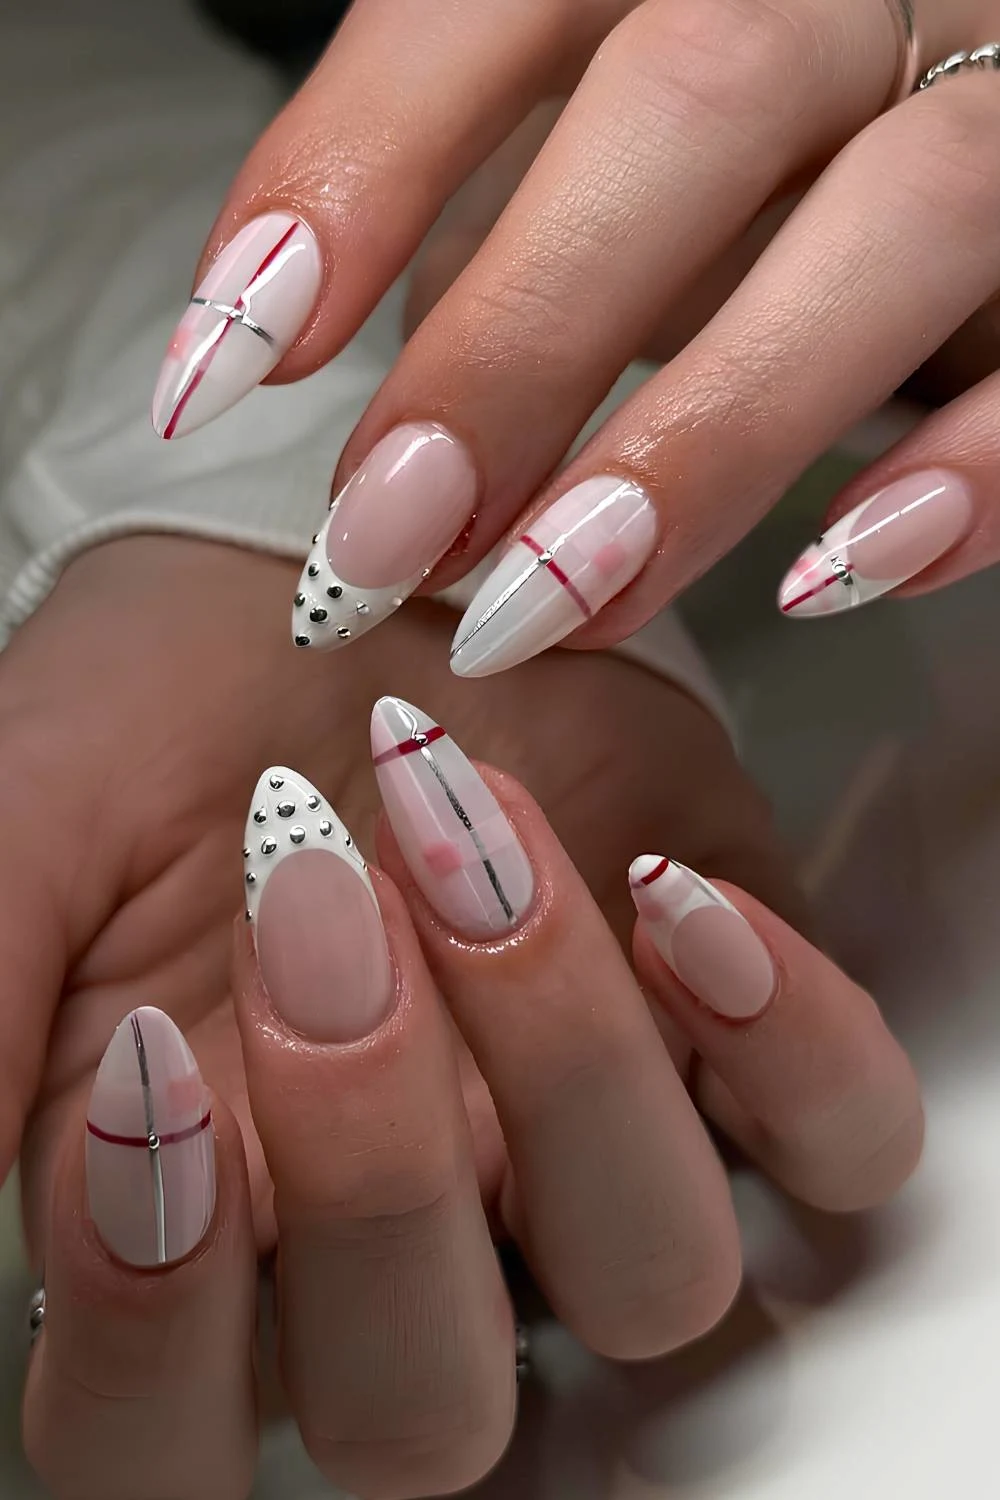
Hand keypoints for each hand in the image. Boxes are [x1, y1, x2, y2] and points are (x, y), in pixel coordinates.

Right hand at [9, 538, 919, 1498]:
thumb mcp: (25, 823)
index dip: (150, 1323)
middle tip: (320, 906)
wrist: (324, 566)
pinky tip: (678, 898)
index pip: (160, 1449)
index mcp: (200, 1228)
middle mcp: (404, 1232)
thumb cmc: (161, 710)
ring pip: (648, 1282)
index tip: (143, 1072)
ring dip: (574, 1070)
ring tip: (479, 841)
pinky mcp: (735, 1031)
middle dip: (375, 1172)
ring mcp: (586, 1145)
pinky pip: (839, 1147)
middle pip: (427, 1410)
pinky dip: (796, 1053)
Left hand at [152, 0, 999, 657]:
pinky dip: (962, 473)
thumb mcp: (607, 145)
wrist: (986, 129)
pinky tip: (831, 577)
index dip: (353, 168)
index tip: (229, 366)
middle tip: (384, 542)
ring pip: (894, 215)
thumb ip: (491, 216)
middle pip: (691, 102)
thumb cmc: (763, 156)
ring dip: (703, 438)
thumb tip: (324, 383)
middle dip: (516, 342)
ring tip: (552, 606)